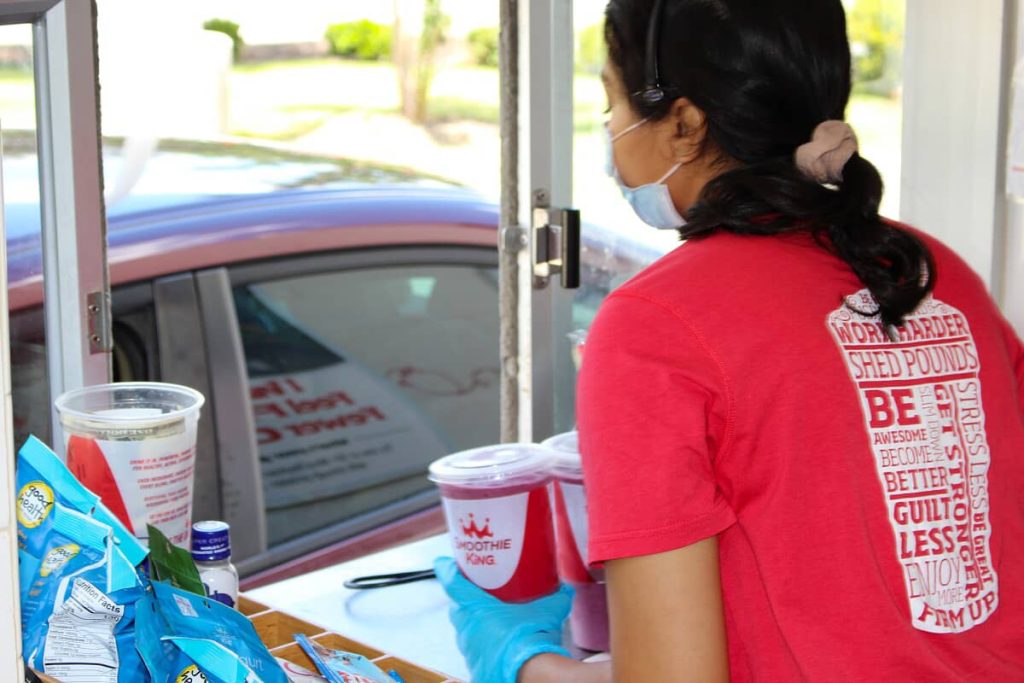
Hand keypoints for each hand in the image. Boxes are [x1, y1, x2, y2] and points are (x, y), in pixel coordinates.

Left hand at [433, 556, 572, 682]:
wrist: (531, 674)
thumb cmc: (531, 639)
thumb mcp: (547, 611)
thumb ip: (557, 596)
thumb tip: (565, 589)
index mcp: (475, 607)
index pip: (451, 581)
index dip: (447, 569)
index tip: (445, 562)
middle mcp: (466, 628)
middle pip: (458, 607)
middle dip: (466, 599)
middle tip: (480, 592)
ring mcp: (468, 650)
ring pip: (465, 630)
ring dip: (475, 623)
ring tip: (493, 619)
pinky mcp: (475, 667)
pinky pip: (475, 651)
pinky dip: (484, 645)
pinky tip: (499, 644)